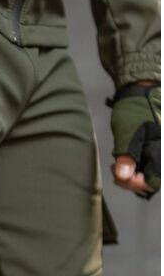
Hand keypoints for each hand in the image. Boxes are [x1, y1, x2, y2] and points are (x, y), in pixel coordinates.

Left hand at [109, 82, 160, 198]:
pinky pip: (147, 167)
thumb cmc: (135, 109)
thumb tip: (124, 175)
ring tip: (118, 165)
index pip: (154, 182)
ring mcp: (159, 153)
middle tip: (116, 170)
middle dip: (131, 181)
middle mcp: (162, 154)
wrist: (141, 92)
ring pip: (148, 176)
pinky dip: (134, 169)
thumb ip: (126, 155)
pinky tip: (123, 161)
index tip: (121, 175)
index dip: (136, 184)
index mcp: (161, 152)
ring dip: (132, 176)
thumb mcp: (127, 133)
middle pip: (151, 182)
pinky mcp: (154, 150)